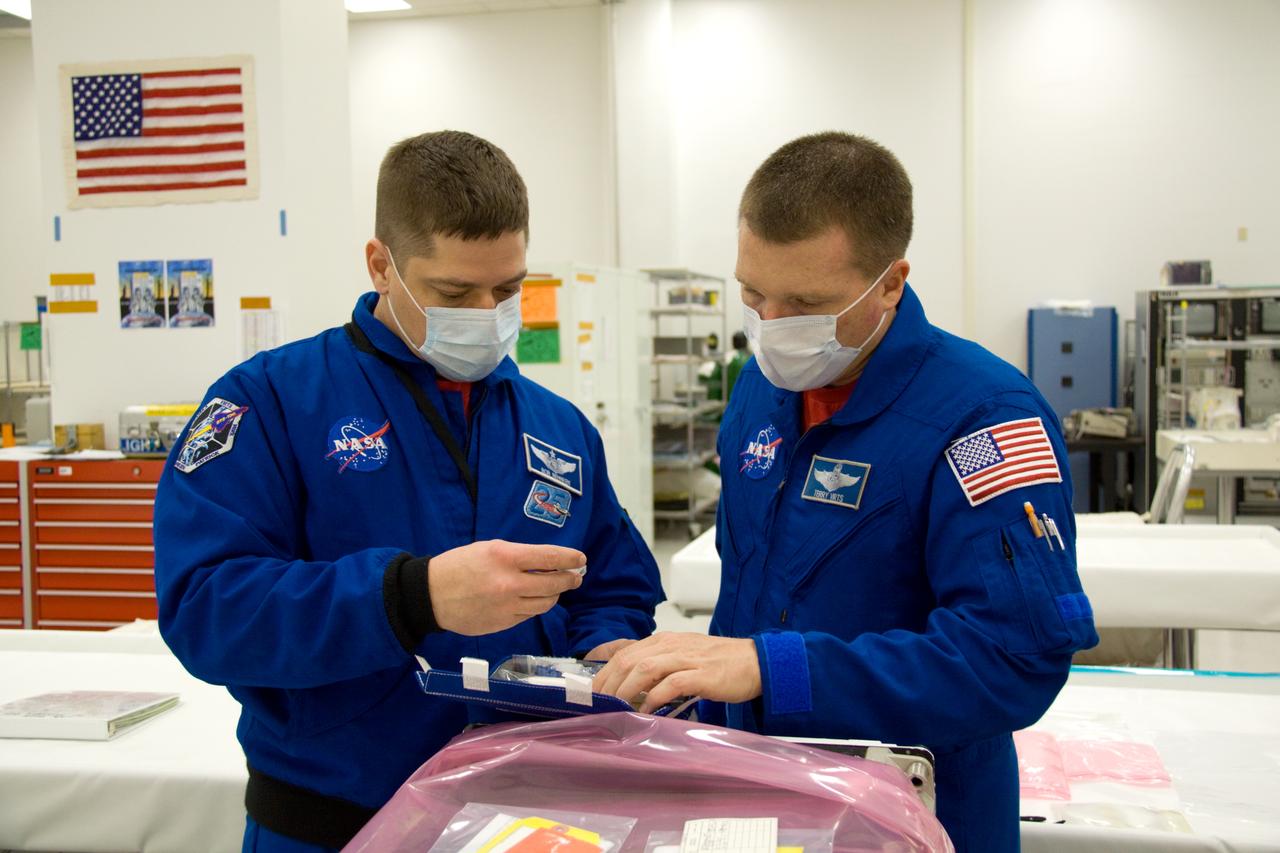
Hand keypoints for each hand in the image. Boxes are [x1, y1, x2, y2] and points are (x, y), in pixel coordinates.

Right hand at [427, 539, 584, 635]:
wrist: (430, 595)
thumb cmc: (460, 565)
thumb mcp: (489, 548)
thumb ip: (519, 555)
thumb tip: (549, 561)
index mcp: (505, 557)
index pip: (550, 556)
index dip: (570, 558)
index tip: (580, 559)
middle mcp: (509, 583)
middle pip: (554, 583)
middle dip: (570, 579)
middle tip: (576, 576)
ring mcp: (507, 606)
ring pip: (546, 603)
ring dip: (555, 594)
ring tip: (557, 588)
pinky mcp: (503, 623)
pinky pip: (529, 614)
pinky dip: (536, 606)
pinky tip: (535, 599)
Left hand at [591, 632, 761, 712]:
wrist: (756, 662)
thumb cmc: (719, 663)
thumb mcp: (683, 657)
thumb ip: (659, 668)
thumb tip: (631, 688)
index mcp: (664, 640)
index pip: (624, 654)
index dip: (604, 674)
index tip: (592, 694)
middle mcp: (671, 645)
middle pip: (628, 661)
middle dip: (607, 684)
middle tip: (596, 705)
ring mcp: (686, 658)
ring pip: (644, 669)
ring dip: (625, 690)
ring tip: (615, 708)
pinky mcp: (701, 674)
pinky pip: (670, 685)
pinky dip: (654, 698)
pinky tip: (646, 712)